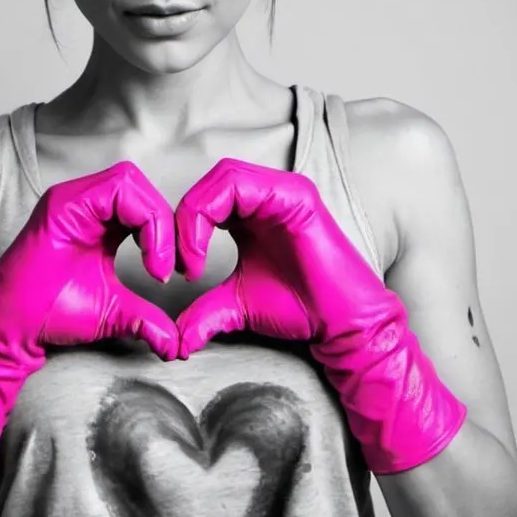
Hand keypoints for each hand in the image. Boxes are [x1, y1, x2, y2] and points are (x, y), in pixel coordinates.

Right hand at [0, 161, 178, 478]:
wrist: (12, 329)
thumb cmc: (51, 315)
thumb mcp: (113, 314)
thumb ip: (146, 320)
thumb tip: (176, 346)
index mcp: (98, 219)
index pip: (145, 202)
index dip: (170, 232)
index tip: (180, 273)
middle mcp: (84, 202)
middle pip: (139, 184)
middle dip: (166, 222)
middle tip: (174, 266)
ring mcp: (71, 200)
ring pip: (128, 180)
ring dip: (154, 220)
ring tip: (159, 264)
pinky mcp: (61, 204)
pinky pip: (114, 189)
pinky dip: (141, 220)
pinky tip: (147, 259)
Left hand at [174, 158, 372, 357]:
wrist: (338, 325)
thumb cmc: (299, 309)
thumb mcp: (236, 306)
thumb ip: (204, 312)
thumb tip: (178, 341)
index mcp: (253, 210)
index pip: (206, 195)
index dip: (181, 228)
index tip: (178, 272)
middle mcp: (268, 195)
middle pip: (211, 180)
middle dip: (185, 218)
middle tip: (182, 264)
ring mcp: (284, 192)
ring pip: (224, 176)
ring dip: (196, 215)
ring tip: (194, 260)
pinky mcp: (296, 197)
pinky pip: (242, 186)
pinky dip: (212, 214)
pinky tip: (208, 253)